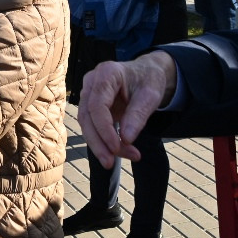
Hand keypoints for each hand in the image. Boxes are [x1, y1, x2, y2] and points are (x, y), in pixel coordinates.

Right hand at [77, 51, 177, 168]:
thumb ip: (138, 115)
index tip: (116, 147)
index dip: (104, 129)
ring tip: (121, 159)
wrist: (146, 73)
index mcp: (106, 73)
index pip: (96, 105)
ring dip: (100, 145)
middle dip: (98, 142)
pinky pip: (92, 126)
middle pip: (86, 116)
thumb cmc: (149, 80)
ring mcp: (88, 93)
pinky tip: (119, 151)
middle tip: (110, 164)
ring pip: (86, 124)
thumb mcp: (151, 95)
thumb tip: (126, 140)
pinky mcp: (90, 105)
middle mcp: (92, 82)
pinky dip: (104, 141)